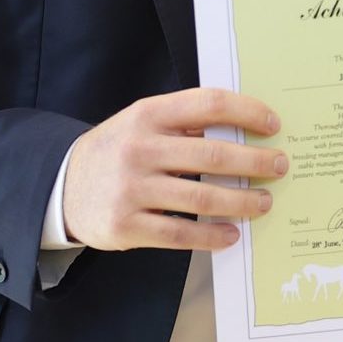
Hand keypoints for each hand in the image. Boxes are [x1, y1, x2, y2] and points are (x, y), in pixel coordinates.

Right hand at [61, 88, 287, 251]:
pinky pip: (179, 234)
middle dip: (255, 162)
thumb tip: (246, 131)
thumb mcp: (142, 122)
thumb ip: (184, 123)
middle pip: (211, 156)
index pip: (208, 104)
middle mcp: (139, 148)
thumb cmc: (118, 150)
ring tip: (264, 203)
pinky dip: (211, 236)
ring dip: (241, 202)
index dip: (247, 112)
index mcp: (148, 114)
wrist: (62, 186)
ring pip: (201, 199)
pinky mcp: (124, 225)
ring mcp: (130, 188)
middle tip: (280, 166)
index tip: (273, 125)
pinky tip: (232, 234)